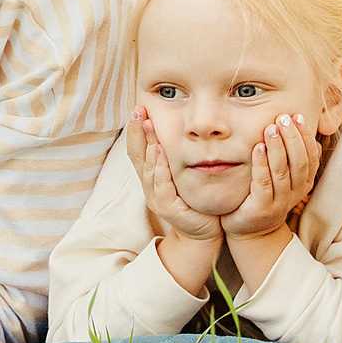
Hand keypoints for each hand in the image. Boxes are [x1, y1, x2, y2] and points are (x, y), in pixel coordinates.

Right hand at [132, 108, 220, 245]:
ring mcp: (156, 198)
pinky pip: (161, 184)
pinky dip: (159, 166)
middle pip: (138, 155)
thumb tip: (180, 129)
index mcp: (152, 178)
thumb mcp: (184, 175)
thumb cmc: (197, 202)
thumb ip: (179, 157)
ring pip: (147, 167)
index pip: (139, 150)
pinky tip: (160, 151)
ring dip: (147, 143)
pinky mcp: (167, 208)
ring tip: (147, 123)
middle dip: (138, 131)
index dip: (136, 130)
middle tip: (138, 109)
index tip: (138, 108)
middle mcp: (149, 187)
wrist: (205, 234)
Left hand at [222, 112, 320, 241]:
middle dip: (292, 137)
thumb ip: (296, 161)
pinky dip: (262, 164)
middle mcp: (295, 193)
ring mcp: (279, 202)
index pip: (310, 157)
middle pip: (299, 162)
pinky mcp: (262, 208)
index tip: (297, 116)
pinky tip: (258, 148)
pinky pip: (264, 183)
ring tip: (271, 128)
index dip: (305, 135)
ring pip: (283, 171)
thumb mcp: (285, 179)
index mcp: (303, 183)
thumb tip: (315, 142)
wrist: (250, 231)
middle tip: (283, 118)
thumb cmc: (265, 197)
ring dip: (278, 147)